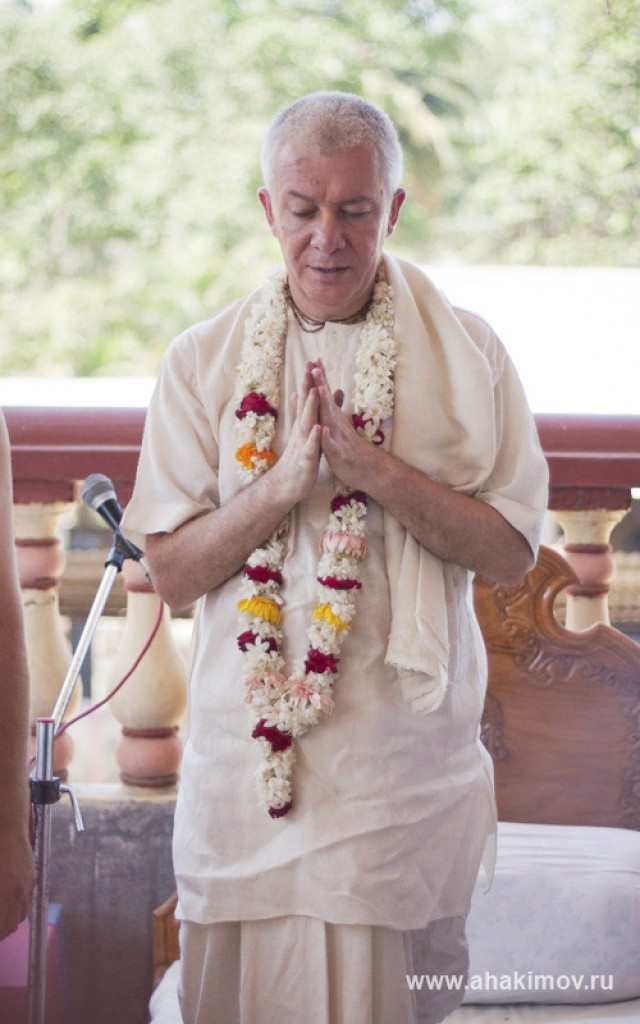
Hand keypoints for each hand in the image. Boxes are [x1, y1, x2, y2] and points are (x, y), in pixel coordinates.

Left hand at [0, 823, 33, 940]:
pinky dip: (15, 911)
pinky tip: (6, 906)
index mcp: (3, 893)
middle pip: (9, 927)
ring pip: (19, 917)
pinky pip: (26, 903)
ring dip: (7, 925)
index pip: (1, 926)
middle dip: (0, 933)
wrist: (7, 825)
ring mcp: (26, 885)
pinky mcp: (31, 878)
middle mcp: (17, 892)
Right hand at [268, 362, 321, 505]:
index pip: (306, 399)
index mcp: (304, 425)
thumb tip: (302, 392)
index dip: (309, 381)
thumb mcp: (305, 432)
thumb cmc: (300, 458)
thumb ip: (305, 412)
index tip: (313, 361)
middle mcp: (301, 431)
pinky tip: (318, 429)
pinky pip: (310, 448)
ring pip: (306, 424)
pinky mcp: (305, 460)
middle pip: (304, 406)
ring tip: (314, 392)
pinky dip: (314, 438)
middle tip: (310, 366)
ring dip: (309, 408)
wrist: (287, 485)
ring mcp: (302, 445)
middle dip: (308, 386)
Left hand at [310, 360, 378, 489]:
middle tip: (313, 366)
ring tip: (320, 389)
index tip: (312, 359)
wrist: (368, 469)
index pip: (324, 395)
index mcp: (333, 418)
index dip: (319, 378)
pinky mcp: (339, 454)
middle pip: (326, 401)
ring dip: (325, 404)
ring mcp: (338, 438)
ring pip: (330, 419)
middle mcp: (336, 424)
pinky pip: (332, 446)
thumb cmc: (350, 447)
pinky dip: (327, 438)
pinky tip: (322, 430)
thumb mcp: (341, 425)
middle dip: (320, 383)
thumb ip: (336, 408)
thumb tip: (336, 389)